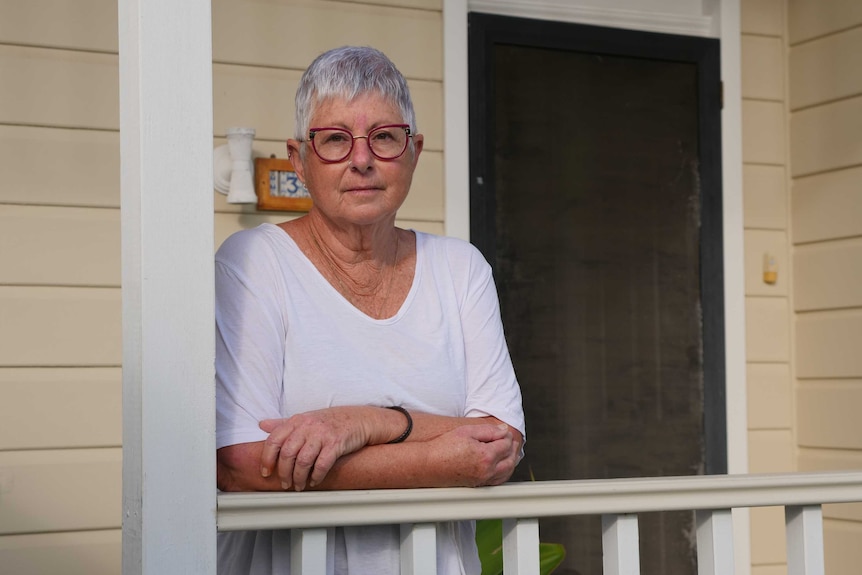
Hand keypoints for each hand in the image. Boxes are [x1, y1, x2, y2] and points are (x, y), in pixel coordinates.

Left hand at [259, 406, 375, 490]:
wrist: (359, 419)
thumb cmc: (330, 421)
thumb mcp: (305, 418)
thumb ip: (283, 423)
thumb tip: (262, 424)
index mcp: (297, 421)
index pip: (274, 440)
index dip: (267, 459)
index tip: (266, 472)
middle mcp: (308, 426)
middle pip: (288, 453)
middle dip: (284, 473)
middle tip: (285, 484)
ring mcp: (322, 435)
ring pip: (303, 461)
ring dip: (299, 478)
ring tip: (299, 486)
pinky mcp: (336, 444)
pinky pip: (322, 464)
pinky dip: (316, 476)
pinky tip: (314, 481)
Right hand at [431, 423, 520, 486]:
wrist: (429, 464)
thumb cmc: (443, 447)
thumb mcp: (466, 431)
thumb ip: (488, 430)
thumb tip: (503, 430)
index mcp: (486, 456)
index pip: (506, 444)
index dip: (506, 435)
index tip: (502, 430)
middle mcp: (487, 471)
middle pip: (510, 459)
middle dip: (512, 448)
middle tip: (509, 439)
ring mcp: (483, 479)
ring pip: (507, 472)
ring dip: (511, 460)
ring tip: (508, 450)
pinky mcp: (478, 484)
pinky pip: (499, 480)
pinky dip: (505, 472)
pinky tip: (502, 465)